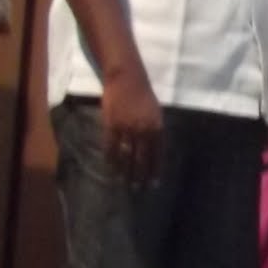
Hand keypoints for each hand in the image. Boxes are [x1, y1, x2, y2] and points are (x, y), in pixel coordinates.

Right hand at [100, 66, 164, 186]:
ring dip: (124, 170)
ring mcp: (127, 128)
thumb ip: (155, 130)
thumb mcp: (155, 113)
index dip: (155, 170)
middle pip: (142, 158)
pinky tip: (110, 167)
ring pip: (126, 155)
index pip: (157, 154)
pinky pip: (111, 146)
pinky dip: (110, 158)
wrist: (126, 78)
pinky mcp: (111, 125)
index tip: (154, 183)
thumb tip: (154, 147)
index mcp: (157, 127)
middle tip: (138, 188)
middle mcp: (143, 130)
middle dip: (140, 175)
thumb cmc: (143, 94)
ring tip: (123, 182)